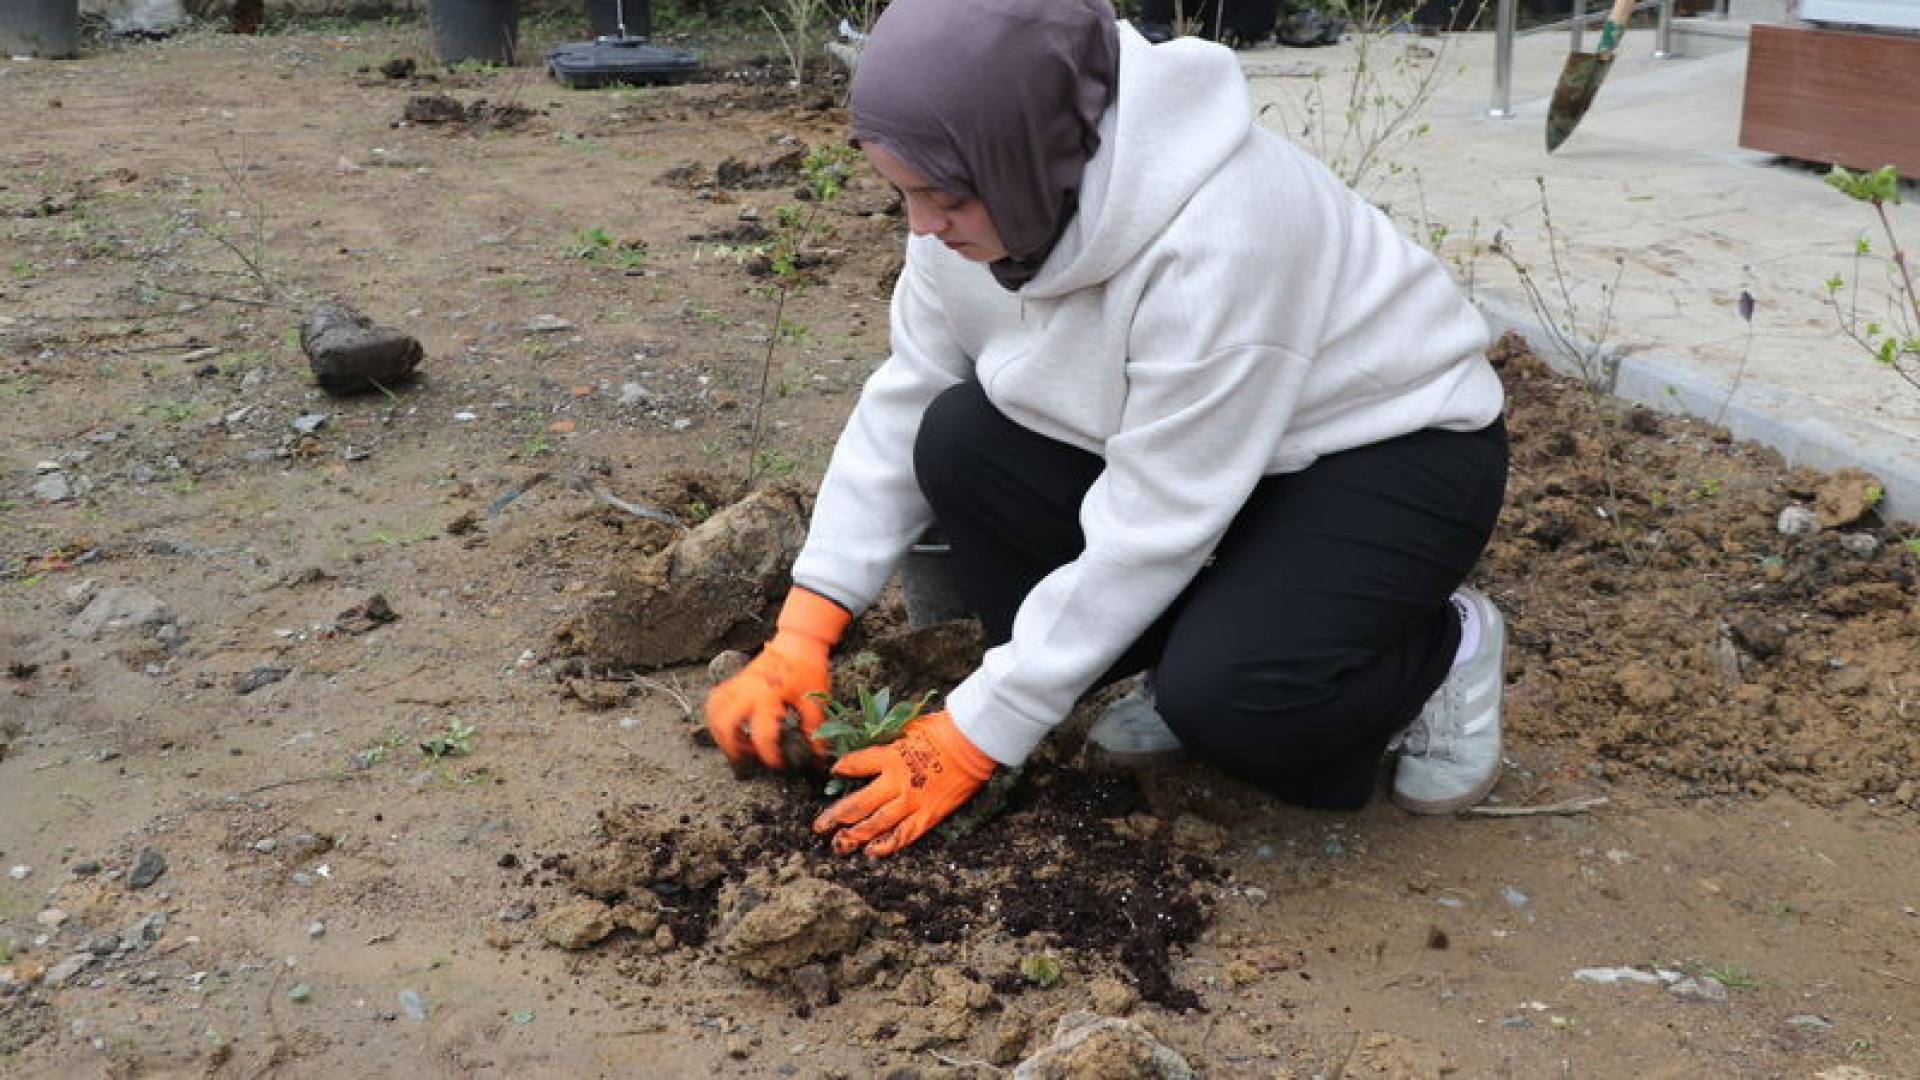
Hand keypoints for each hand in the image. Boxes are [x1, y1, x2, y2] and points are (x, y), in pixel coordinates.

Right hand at [704, 587, 849, 769]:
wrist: (798, 642)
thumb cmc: (807, 669)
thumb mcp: (815, 700)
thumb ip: (814, 728)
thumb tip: (818, 753)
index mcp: (769, 697)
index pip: (762, 735)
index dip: (769, 756)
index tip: (778, 764)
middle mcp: (748, 691)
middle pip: (726, 726)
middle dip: (732, 748)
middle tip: (746, 761)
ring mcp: (738, 685)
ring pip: (714, 712)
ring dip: (720, 733)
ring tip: (735, 745)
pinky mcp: (735, 681)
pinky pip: (715, 700)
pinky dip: (715, 716)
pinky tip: (727, 725)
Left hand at [812, 710, 994, 855]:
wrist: (973, 743)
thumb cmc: (943, 729)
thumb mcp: (907, 727)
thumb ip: (887, 741)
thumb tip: (870, 742)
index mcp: (888, 756)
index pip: (854, 765)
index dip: (841, 769)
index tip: (834, 773)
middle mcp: (895, 782)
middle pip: (857, 804)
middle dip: (834, 817)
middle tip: (819, 827)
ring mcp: (911, 802)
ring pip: (875, 825)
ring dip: (854, 836)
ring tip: (839, 844)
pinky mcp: (928, 815)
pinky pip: (903, 835)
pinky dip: (885, 845)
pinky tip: (871, 851)